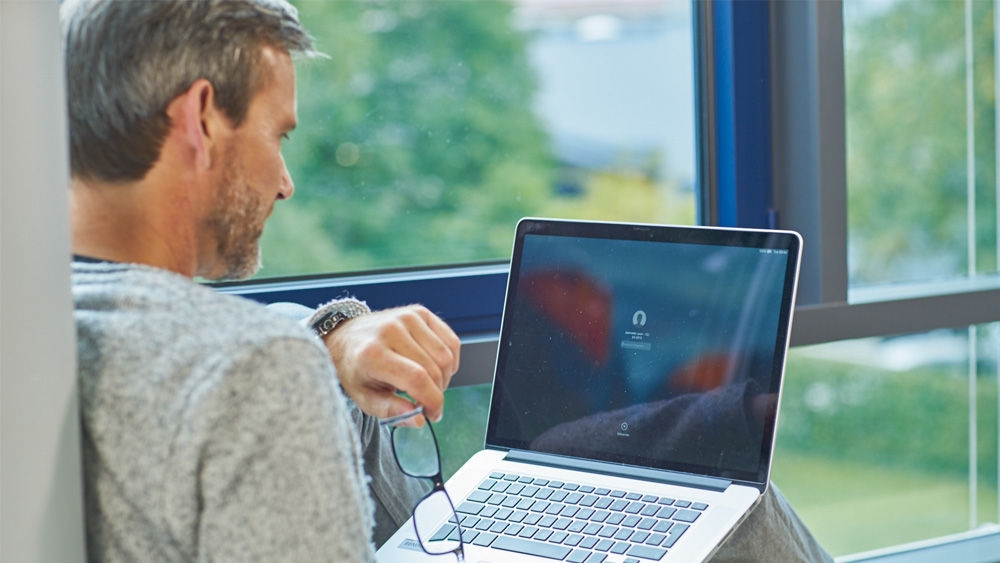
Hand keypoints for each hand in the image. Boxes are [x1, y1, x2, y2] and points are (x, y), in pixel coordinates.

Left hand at [321, 305, 459, 423]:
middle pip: (433, 369)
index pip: (416, 378)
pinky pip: (450, 341)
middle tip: (428, 404)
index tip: (434, 415)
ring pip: (445, 356)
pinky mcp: (419, 312)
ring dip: (444, 378)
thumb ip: (391, 411)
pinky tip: (436, 369)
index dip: (432, 401)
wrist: (346, 337)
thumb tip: (420, 419)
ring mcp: (407, 317)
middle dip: (437, 393)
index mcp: (372, 354)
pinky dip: (450, 361)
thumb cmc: (355, 369)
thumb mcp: (364, 397)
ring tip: (429, 386)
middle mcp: (391, 330)